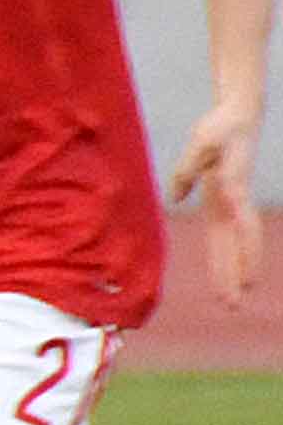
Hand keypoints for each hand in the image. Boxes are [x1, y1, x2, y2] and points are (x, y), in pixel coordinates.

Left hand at [177, 96, 262, 304]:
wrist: (236, 118)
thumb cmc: (220, 130)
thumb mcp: (200, 146)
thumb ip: (187, 171)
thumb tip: (176, 198)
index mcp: (233, 193)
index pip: (242, 230)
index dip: (245, 255)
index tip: (248, 280)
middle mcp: (234, 203)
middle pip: (236, 246)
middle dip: (234, 276)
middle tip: (233, 306)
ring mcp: (229, 204)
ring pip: (230, 245)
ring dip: (229, 271)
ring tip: (230, 300)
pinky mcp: (221, 202)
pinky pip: (222, 234)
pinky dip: (224, 254)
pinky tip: (224, 274)